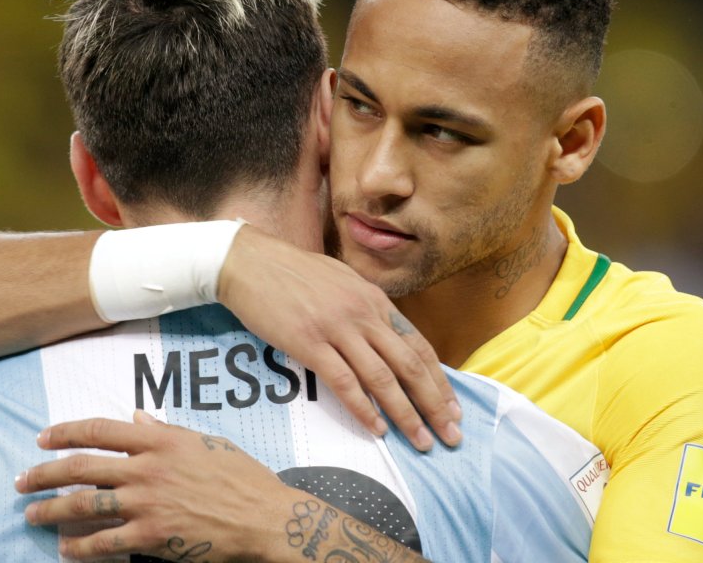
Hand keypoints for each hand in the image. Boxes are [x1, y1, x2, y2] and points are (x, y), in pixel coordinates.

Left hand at [16, 411, 296, 560]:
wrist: (263, 516)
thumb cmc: (241, 476)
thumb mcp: (205, 441)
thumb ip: (166, 431)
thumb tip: (137, 419)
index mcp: (160, 440)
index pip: (99, 430)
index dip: (65, 433)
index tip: (43, 438)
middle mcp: (147, 468)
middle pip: (81, 467)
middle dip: (43, 473)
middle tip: (22, 480)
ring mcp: (147, 503)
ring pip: (84, 504)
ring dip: (51, 510)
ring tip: (32, 514)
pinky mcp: (152, 537)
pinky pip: (104, 542)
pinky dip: (80, 545)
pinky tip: (65, 548)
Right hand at [218, 226, 461, 449]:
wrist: (249, 261)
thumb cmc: (292, 272)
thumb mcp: (342, 280)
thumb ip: (366, 307)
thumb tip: (387, 336)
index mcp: (375, 299)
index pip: (418, 345)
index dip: (440, 380)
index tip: (453, 408)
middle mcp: (363, 313)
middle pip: (409, 365)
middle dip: (434, 404)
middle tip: (450, 435)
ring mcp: (337, 328)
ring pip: (382, 378)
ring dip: (406, 414)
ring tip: (421, 441)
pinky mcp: (308, 342)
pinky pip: (343, 381)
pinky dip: (364, 408)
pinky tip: (377, 428)